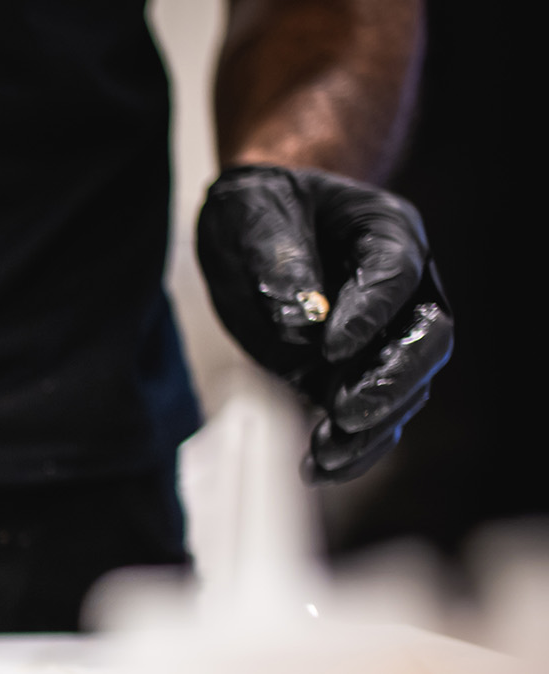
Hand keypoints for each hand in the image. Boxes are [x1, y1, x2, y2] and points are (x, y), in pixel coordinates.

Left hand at [197, 164, 453, 483]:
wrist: (249, 226)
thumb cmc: (260, 206)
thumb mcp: (253, 213)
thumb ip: (278, 258)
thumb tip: (299, 319)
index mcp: (388, 235)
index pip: (396, 278)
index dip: (371, 315)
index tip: (331, 346)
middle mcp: (400, 291)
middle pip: (424, 342)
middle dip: (390, 382)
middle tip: (346, 410)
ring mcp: (380, 336)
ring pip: (402, 389)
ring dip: (371, 427)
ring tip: (326, 451)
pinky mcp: (349, 372)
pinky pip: (368, 415)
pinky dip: (350, 446)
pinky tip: (318, 467)